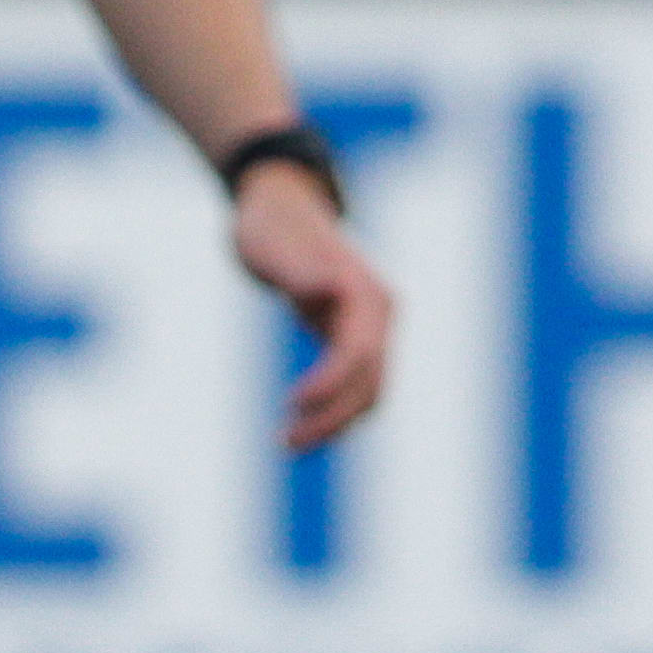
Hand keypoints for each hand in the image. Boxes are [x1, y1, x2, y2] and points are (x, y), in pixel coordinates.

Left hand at [234, 159, 392, 452]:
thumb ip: (303, 272)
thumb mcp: (275, 246)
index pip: (358, 354)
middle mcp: (380, 313)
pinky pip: (356, 386)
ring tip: (287, 443)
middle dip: (331, 419)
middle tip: (284, 444)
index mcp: (366, 293)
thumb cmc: (271, 226)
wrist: (279, 209)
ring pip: (368, 393)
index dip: (329, 387)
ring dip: (333, 423)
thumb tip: (332, 290)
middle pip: (370, 384)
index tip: (292, 406)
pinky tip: (300, 424)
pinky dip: (333, 410)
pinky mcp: (357, 338)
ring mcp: (374, 328)